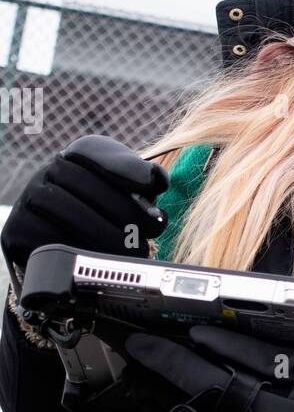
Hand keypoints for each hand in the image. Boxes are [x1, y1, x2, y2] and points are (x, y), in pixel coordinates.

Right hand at [1, 135, 169, 288]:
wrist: (66, 246)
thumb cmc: (106, 216)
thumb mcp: (128, 192)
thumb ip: (142, 180)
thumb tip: (156, 178)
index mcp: (78, 155)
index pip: (97, 151)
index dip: (126, 167)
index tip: (155, 187)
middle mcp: (48, 171)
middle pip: (82, 183)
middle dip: (124, 210)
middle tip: (150, 233)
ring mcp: (29, 200)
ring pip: (66, 212)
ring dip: (107, 235)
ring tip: (135, 250)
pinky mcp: (18, 231)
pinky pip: (49, 241)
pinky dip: (81, 251)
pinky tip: (104, 259)